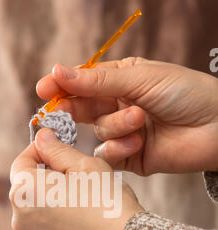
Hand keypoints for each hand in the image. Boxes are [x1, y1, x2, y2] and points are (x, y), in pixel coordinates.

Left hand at [9, 128, 142, 229]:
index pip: (22, 160)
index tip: (60, 145)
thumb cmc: (108, 204)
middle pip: (28, 184)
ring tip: (84, 193)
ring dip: (53, 194)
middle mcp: (19, 217)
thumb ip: (57, 150)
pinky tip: (83, 214)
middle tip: (77, 170)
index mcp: (25, 191)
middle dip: (48, 172)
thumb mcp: (85, 165)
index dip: (41, 149)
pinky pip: (46, 225)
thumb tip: (42, 138)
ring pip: (37, 205)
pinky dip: (58, 215)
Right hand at [36, 57, 217, 174]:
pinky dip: (119, 149)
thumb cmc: (186, 93)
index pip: (84, 82)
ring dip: (116, 126)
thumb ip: (98, 81)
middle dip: (76, 109)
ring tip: (140, 120)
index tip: (44, 88)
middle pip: (84, 109)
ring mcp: (125, 133)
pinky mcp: (131, 158)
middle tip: (63, 111)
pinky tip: (138, 141)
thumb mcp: (140, 78)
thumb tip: (58, 71)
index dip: (63, 86)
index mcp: (123, 81)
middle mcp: (120, 106)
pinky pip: (108, 156)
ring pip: (99, 133)